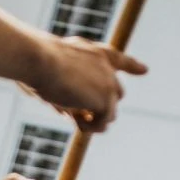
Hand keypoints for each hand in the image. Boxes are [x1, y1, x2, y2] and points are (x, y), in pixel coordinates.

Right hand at [25, 36, 147, 132]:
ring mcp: (110, 83)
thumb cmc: (35, 65)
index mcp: (94, 52)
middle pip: (116, 94)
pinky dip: (89, 127)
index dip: (132, 66)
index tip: (144, 70)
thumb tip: (70, 113)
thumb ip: (66, 91)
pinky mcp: (107, 99)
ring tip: (69, 113)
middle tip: (75, 114)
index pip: (118, 59)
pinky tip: (75, 118)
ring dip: (91, 120)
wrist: (39, 59)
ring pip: (110, 113)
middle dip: (99, 107)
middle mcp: (106, 65)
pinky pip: (103, 124)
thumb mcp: (52, 76)